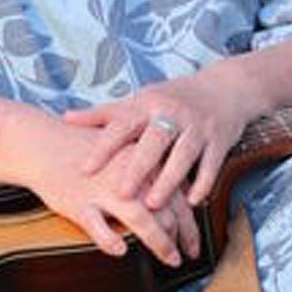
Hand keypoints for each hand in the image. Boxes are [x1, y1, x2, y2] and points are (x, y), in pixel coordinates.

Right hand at [0, 109, 203, 265]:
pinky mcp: (78, 203)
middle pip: (166, 211)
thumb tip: (175, 197)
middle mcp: (128, 176)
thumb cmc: (85, 151)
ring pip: (142, 220)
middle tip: (188, 256)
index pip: (177, 195)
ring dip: (160, 243)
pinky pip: (98, 227)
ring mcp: (103, 190)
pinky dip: (111, 240)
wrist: (42, 143)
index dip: (190, 222)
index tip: (194, 242)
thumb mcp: (124, 152)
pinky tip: (120, 251)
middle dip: (182, 237)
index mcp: (141, 161)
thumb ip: (149, 173)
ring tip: (170, 260)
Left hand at [65, 64, 275, 215]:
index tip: (86, 169)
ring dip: (168, 180)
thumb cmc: (172, 99)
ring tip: (152, 203)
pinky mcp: (220, 140)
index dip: (104, 148)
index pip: (122, 126)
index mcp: (148, 104)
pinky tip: (193, 202)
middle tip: (120, 193)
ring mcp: (198, 127)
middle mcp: (173, 114)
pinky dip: (203, 183)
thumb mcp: (139, 101)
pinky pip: (211, 164)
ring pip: (183, 155)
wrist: (226, 88)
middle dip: (137, 168)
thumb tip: (66, 117)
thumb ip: (104, 114)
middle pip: (153, 142)